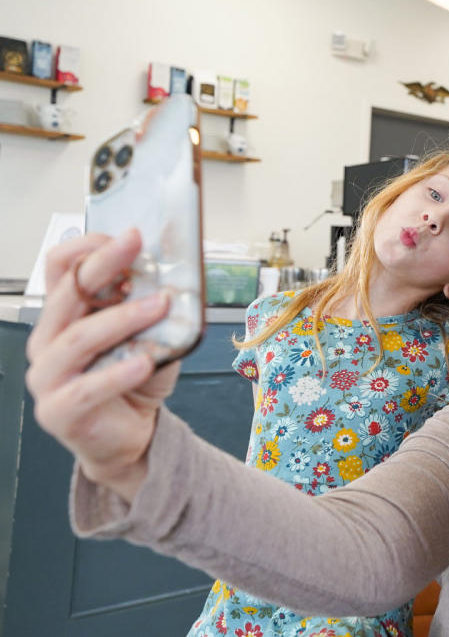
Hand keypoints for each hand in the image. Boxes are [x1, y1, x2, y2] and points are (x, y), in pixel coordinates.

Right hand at [25, 229, 178, 500]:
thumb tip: (177, 274)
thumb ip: (155, 308)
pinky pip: (87, 388)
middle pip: (68, 294)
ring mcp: (47, 377)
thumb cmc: (136, 382)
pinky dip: (118, 373)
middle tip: (136, 246)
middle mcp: (47, 342)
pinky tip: (144, 361)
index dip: (89, 247)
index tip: (129, 236)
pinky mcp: (59, 411)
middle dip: (104, 264)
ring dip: (121, 318)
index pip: (60, 268)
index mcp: (64, 317)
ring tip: (158, 304)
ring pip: (77, 339)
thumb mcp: (152, 335)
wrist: (132, 437)